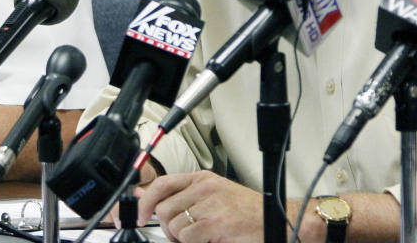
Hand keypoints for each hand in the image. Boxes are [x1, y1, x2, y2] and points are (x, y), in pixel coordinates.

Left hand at [136, 170, 263, 242]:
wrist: (275, 220)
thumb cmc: (247, 211)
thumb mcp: (213, 195)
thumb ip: (182, 196)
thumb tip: (145, 196)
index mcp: (202, 179)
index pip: (162, 184)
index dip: (145, 201)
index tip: (140, 215)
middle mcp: (204, 189)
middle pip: (164, 209)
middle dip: (167, 228)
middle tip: (182, 235)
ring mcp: (210, 206)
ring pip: (174, 226)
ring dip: (182, 239)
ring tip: (199, 239)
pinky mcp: (216, 224)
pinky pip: (187, 238)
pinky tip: (210, 241)